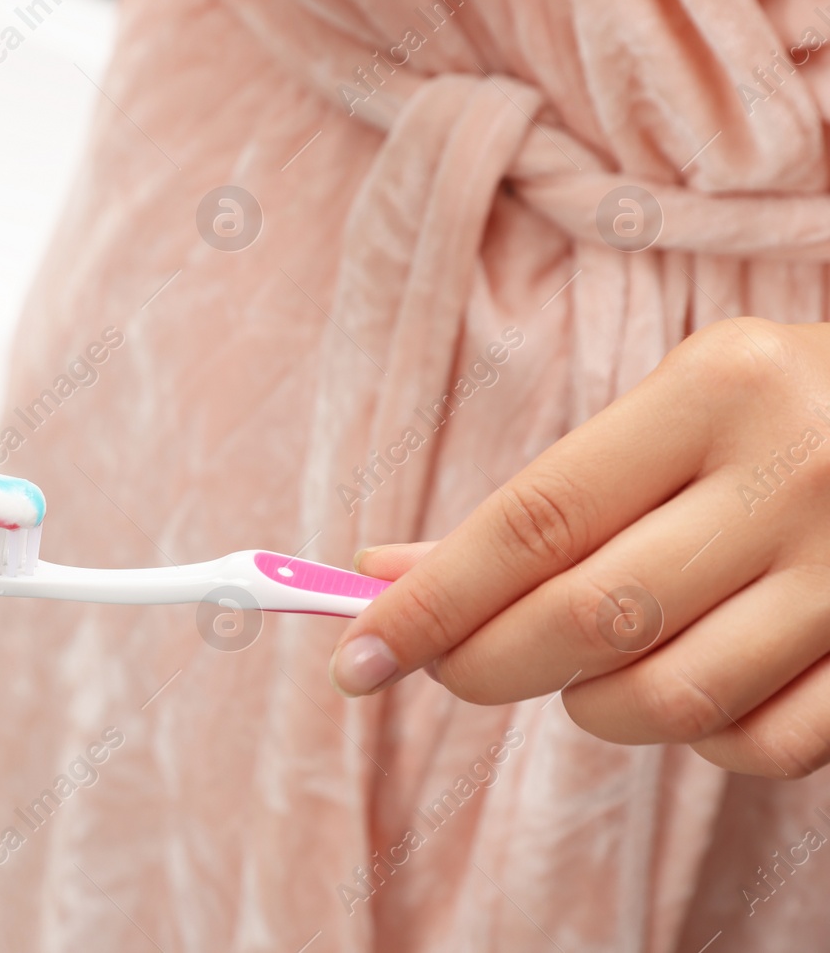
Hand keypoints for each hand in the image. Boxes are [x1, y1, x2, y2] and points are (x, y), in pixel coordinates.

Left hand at [332, 318, 829, 778]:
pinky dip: (694, 738)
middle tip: (442, 667)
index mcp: (716, 392)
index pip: (534, 521)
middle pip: (588, 621)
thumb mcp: (666, 416)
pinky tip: (690, 683)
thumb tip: (388, 576)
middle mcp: (793, 478)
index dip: (430, 602)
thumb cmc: (775, 421)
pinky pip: (759, 747)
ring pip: (668, 700)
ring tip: (585, 664)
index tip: (354, 655)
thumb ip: (541, 501)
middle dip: (482, 664)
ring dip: (589, 705)